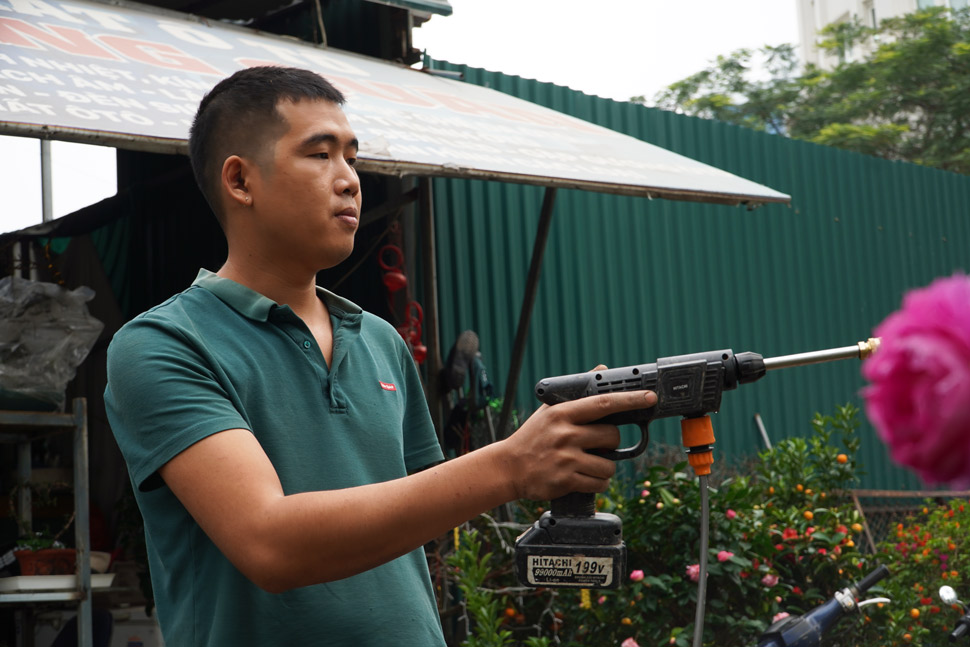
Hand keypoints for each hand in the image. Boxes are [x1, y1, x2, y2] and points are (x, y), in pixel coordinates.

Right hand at [499, 366, 656, 500]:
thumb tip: (600, 369)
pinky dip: (597, 483)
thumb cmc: (531, 437)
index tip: (649, 397)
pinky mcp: (566, 480)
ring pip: (609, 464)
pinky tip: (584, 477)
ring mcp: (566, 459)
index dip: (629, 400)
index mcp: (562, 414)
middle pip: (612, 436)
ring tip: (589, 463)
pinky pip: (599, 483)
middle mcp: (566, 435)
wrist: (508, 468)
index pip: (602, 403)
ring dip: (605, 466)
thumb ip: (576, 393)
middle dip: (611, 442)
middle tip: (598, 443)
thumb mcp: (549, 410)